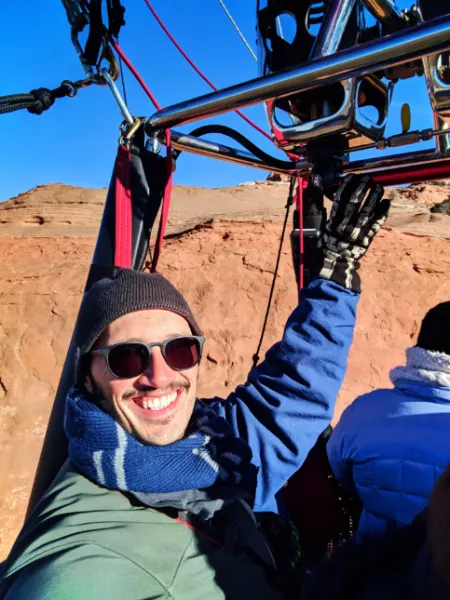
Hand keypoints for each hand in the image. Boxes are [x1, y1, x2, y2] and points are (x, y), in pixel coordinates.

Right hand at [319, 174, 389, 292]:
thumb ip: (332, 212)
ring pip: (368, 209)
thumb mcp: (326, 227)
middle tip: (368, 178)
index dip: (347, 186)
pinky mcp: (368, 237)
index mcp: (333, 221)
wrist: (338, 261)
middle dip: (362, 187)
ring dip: (374, 196)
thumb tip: (337, 194)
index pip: (340, 199)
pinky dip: (383, 211)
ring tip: (378, 186)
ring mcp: (358, 231)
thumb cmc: (330, 243)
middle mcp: (345, 225)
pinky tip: (386, 201)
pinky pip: (377, 222)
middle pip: (356, 201)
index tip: (353, 177)